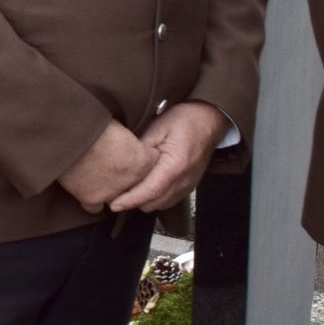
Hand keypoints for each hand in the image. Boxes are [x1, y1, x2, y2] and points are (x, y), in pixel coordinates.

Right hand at [58, 122, 155, 213]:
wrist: (70, 136)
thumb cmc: (93, 123)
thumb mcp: (120, 123)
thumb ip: (128, 135)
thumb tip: (125, 134)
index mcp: (143, 160)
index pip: (152, 162)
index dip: (141, 155)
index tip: (131, 150)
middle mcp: (132, 180)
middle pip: (135, 183)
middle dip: (127, 176)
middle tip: (113, 163)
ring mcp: (112, 192)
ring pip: (117, 198)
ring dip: (110, 189)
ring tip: (99, 175)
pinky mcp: (91, 199)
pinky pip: (95, 208)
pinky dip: (92, 200)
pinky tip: (86, 188)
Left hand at [109, 102, 223, 212]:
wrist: (209, 119)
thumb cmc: (184, 120)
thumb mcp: (158, 126)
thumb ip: (141, 147)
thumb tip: (123, 162)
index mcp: (176, 165)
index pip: (151, 190)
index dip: (130, 200)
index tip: (114, 205)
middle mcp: (184, 179)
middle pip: (155, 202)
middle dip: (133, 202)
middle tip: (114, 193)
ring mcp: (189, 184)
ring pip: (162, 204)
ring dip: (144, 201)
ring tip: (127, 190)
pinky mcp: (189, 185)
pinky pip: (170, 200)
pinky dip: (155, 198)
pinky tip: (144, 188)